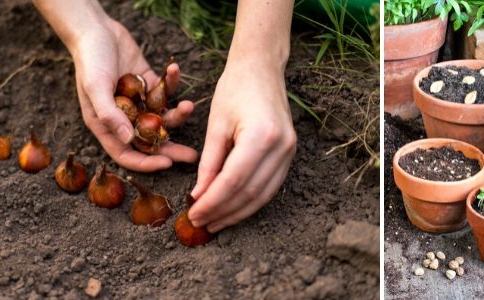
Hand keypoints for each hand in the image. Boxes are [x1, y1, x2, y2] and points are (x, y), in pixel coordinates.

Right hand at [70, 19, 197, 170]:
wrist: (96, 29)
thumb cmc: (90, 60)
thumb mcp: (95, 87)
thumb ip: (110, 114)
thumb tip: (127, 139)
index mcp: (106, 125)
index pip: (126, 153)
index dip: (146, 162)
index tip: (167, 164)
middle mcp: (124, 117)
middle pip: (150, 141)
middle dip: (171, 149)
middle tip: (192, 156)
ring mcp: (139, 102)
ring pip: (162, 117)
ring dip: (177, 114)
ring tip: (189, 106)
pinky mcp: (149, 84)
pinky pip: (165, 91)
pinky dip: (172, 82)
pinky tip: (174, 69)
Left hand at [188, 60, 296, 232]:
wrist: (261, 68)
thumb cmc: (234, 89)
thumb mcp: (216, 125)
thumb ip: (209, 163)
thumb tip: (199, 196)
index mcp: (261, 135)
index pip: (233, 181)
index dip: (212, 202)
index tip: (193, 213)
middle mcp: (281, 147)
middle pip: (249, 193)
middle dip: (223, 212)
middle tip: (200, 223)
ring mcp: (290, 152)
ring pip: (263, 195)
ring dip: (237, 212)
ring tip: (214, 222)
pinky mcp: (290, 154)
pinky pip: (270, 186)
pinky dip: (250, 201)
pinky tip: (232, 208)